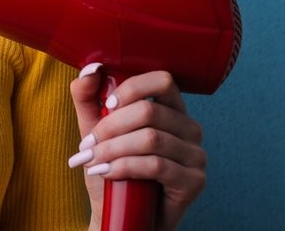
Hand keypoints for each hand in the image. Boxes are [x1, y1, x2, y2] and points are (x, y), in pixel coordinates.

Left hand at [69, 67, 206, 230]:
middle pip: (151, 111)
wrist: (121, 218)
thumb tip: (90, 69)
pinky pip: (158, 166)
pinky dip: (125, 167)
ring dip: (113, 149)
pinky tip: (108, 174)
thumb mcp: (95, 132)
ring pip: (151, 139)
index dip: (133, 88)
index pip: (163, 81)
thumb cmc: (113, 172)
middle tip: (88, 145)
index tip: (108, 105)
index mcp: (171, 110)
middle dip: (111, 127)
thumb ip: (89, 98)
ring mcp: (196, 155)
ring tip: (93, 161)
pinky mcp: (194, 181)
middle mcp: (189, 128)